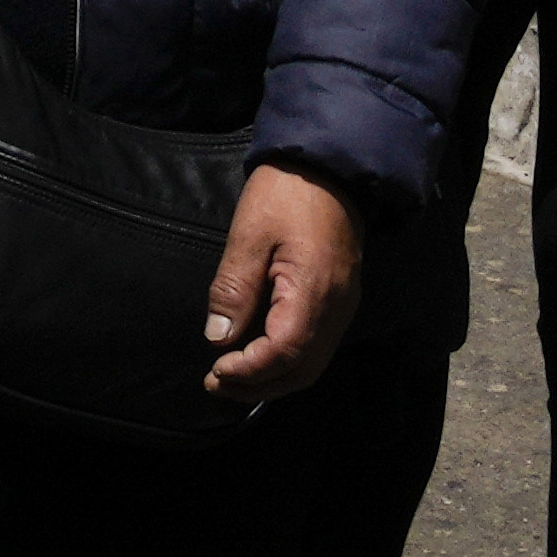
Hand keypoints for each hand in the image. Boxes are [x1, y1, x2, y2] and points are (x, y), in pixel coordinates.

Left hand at [204, 157, 365, 397]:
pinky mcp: (338, 303)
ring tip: (230, 378)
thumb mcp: (249, 235)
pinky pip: (316, 347)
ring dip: (272, 379)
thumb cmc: (285, 196)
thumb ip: (234, 288)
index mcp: (314, 294)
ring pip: (311, 364)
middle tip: (215, 385)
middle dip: (258, 385)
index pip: (284, 353)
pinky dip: (286, 362)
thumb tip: (219, 338)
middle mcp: (336, 311)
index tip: (215, 372)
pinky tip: (257, 356)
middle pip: (301, 370)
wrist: (328, 171)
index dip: (250, 371)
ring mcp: (342, 309)